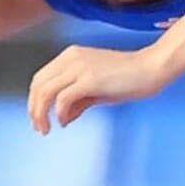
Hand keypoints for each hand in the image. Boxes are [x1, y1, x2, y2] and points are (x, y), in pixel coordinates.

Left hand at [28, 44, 167, 133]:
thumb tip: (63, 118)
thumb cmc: (128, 78)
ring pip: (45, 92)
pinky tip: (65, 122)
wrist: (151, 69)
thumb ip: (77, 101)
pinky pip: (63, 99)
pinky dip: (60, 113)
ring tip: (46, 129)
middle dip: (34, 109)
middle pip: (38, 85)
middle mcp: (71, 58)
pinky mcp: (89, 79)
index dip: (34, 100)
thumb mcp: (96, 89)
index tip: (38, 118)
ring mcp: (79, 67)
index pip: (41, 78)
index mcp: (71, 56)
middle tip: (39, 128)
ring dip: (41, 113)